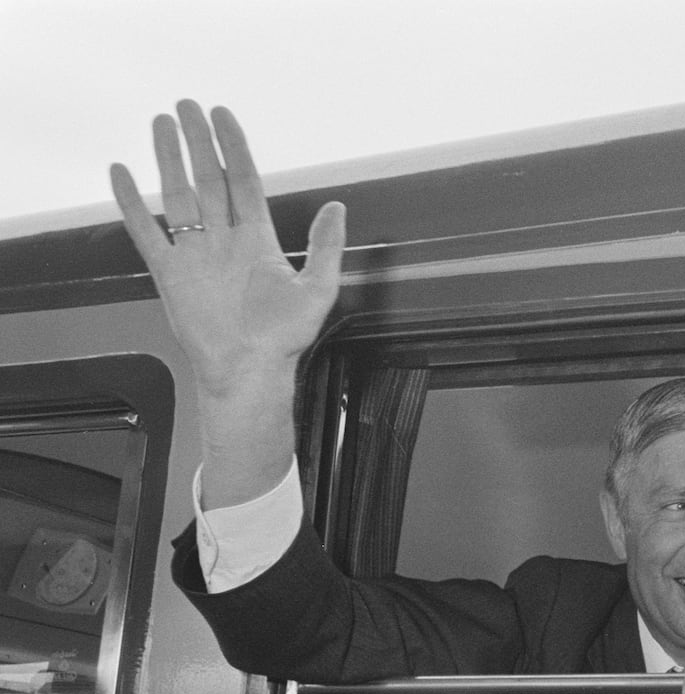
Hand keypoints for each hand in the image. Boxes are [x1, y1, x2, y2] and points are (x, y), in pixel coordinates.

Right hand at [110, 100, 345, 396]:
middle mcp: (224, 240)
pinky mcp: (169, 273)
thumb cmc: (284, 337)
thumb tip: (337, 207)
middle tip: (186, 106)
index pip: (243, 180)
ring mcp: (195, 254)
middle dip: (198, 142)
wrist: (250, 370)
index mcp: (258, 239)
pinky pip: (146, 231)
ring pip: (177, 195)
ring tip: (160, 123)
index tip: (223, 116)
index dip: (234, 147)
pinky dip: (132, 203)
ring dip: (168, 159)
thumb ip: (326, 247)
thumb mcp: (318, 288)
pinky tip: (122, 173)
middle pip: (208, 179)